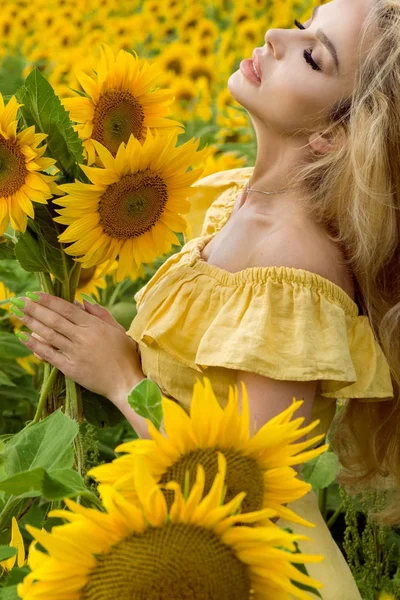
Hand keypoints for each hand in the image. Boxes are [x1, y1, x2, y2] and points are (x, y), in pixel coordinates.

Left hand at [14, 293, 142, 405]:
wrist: (128, 383)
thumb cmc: (126, 355)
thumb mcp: (118, 329)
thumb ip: (100, 313)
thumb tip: (82, 300)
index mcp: (95, 326)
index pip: (67, 309)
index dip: (49, 300)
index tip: (34, 294)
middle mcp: (83, 337)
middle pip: (54, 320)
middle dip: (35, 309)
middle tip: (19, 300)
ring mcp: (76, 353)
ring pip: (49, 335)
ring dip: (31, 323)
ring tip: (18, 314)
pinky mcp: (71, 369)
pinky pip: (50, 355)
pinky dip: (35, 345)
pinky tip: (24, 337)